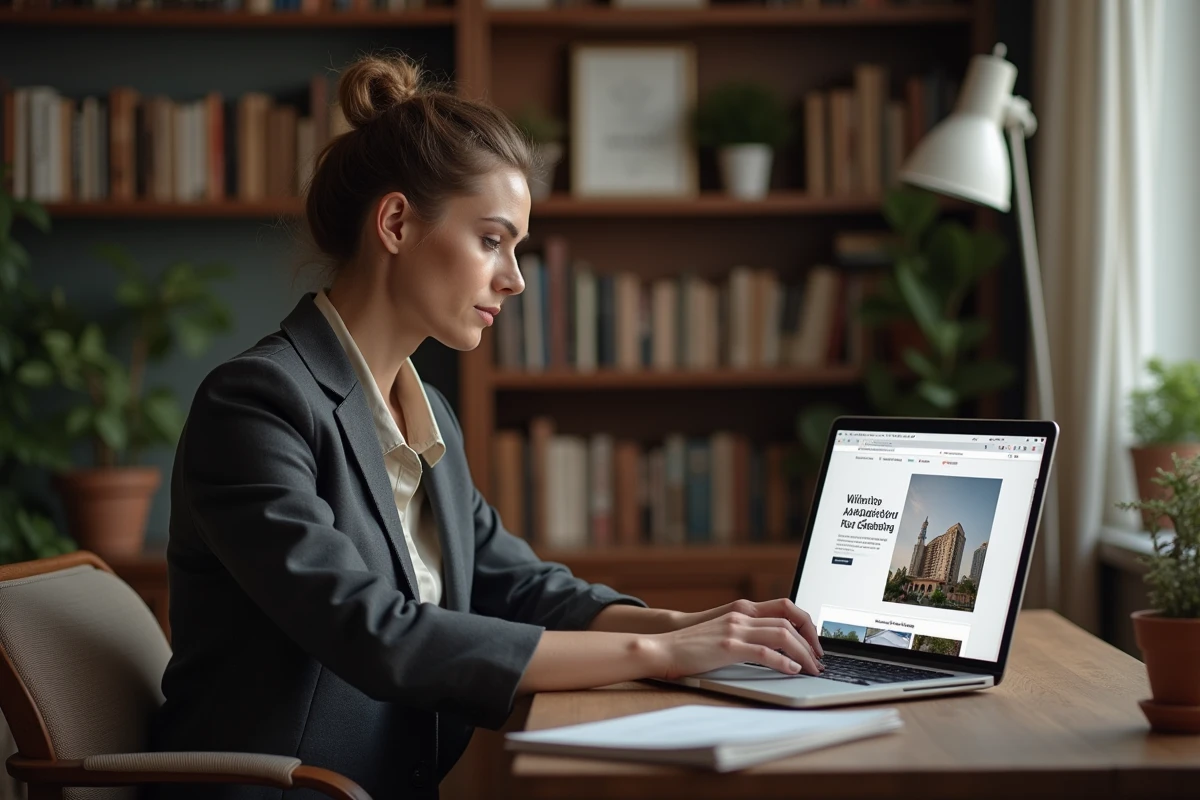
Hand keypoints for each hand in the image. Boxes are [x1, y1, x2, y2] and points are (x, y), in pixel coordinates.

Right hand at [671, 598, 823, 656]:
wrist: (662, 648)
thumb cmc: (691, 646)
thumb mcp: (723, 632)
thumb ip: (745, 633)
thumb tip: (772, 648)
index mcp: (742, 610)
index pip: (786, 607)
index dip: (806, 623)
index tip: (814, 643)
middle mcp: (741, 615)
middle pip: (789, 621)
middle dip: (811, 642)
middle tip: (819, 661)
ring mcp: (734, 629)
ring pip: (782, 634)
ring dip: (803, 653)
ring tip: (812, 668)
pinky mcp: (727, 646)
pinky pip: (764, 651)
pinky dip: (783, 661)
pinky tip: (792, 670)